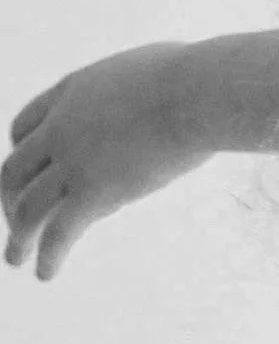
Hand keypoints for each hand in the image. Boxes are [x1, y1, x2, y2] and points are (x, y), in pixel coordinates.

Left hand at [3, 42, 217, 282]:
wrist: (196, 92)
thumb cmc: (188, 75)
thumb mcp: (139, 71)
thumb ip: (128, 90)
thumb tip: (154, 94)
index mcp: (70, 92)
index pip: (23, 126)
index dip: (20, 153)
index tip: (26, 173)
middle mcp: (60, 128)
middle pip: (14, 169)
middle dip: (10, 197)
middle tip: (16, 218)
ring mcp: (73, 161)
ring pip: (27, 207)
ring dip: (19, 236)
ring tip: (17, 257)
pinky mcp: (94, 190)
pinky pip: (59, 231)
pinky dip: (48, 255)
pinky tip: (46, 272)